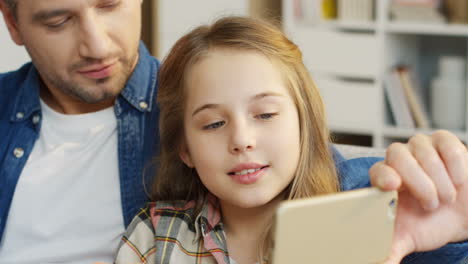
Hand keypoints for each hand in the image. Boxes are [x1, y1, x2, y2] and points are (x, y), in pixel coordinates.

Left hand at [368, 130, 467, 263]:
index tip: (393, 187)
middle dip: (418, 181)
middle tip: (432, 205)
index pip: (376, 170)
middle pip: (397, 155)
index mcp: (383, 180)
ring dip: (439, 178)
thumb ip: (389, 249)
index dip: (383, 176)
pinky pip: (446, 143)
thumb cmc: (427, 224)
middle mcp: (397, 159)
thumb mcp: (408, 238)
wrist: (459, 217)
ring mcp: (420, 147)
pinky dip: (454, 163)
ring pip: (423, 150)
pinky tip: (458, 181)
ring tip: (446, 198)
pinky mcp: (443, 141)